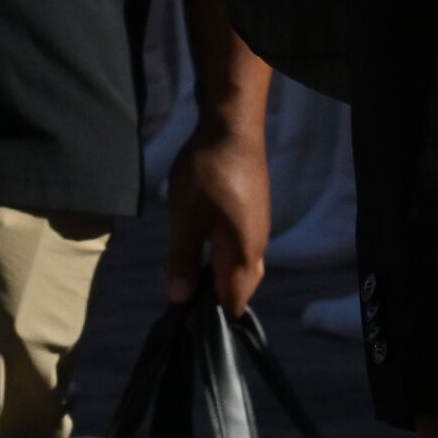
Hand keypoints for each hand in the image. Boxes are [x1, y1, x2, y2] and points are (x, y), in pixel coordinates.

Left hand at [164, 118, 270, 312]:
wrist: (232, 127)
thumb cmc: (208, 173)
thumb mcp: (186, 217)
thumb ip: (183, 259)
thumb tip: (179, 298)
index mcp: (245, 253)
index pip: (234, 299)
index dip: (211, 311)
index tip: (183, 311)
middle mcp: (258, 244)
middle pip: (239, 283)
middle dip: (212, 291)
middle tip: (178, 284)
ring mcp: (258, 226)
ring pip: (239, 262)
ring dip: (215, 269)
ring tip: (183, 263)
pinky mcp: (252, 210)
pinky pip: (238, 244)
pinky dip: (220, 251)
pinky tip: (199, 239)